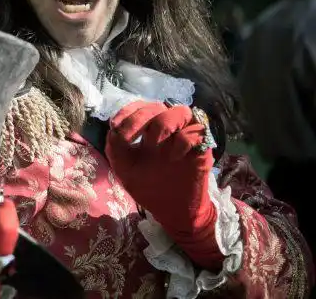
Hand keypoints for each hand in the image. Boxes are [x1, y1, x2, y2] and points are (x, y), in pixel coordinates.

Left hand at [106, 101, 222, 268]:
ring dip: (162, 124)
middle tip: (131, 137)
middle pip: (158, 106)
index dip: (127, 112)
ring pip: (181, 111)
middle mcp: (167, 129)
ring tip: (153, 144)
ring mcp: (185, 136)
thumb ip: (115, 145)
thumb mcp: (124, 167)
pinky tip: (174, 156)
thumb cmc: (148, 187)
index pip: (139, 107)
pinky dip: (184, 140)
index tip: (116, 127)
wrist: (173, 211)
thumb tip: (115, 126)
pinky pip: (198, 131)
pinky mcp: (202, 148)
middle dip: (141, 117)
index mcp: (147, 130)